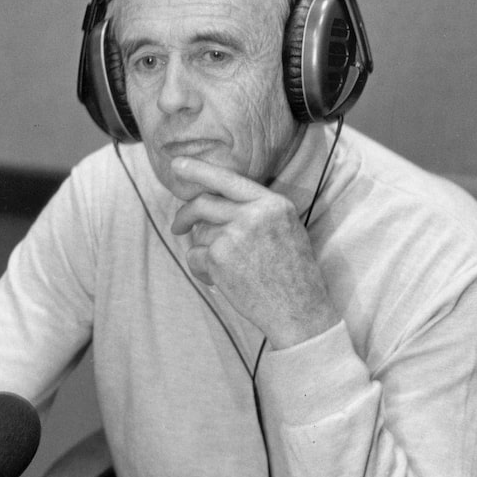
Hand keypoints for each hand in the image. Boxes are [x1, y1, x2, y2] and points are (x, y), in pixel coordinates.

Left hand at [170, 157, 338, 348]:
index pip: (228, 179)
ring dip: (204, 251)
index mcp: (272, 204)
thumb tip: (215, 202)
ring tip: (228, 270)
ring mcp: (234, 236)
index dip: (199, 170)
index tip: (177, 166)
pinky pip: (195, 257)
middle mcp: (252, 214)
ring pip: (199, 234)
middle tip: (178, 226)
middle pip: (203, 203)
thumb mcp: (286, 229)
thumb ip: (256, 211)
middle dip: (185, 215)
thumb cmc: (293, 273)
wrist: (299, 310)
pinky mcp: (219, 260)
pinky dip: (201, 271)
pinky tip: (222, 282)